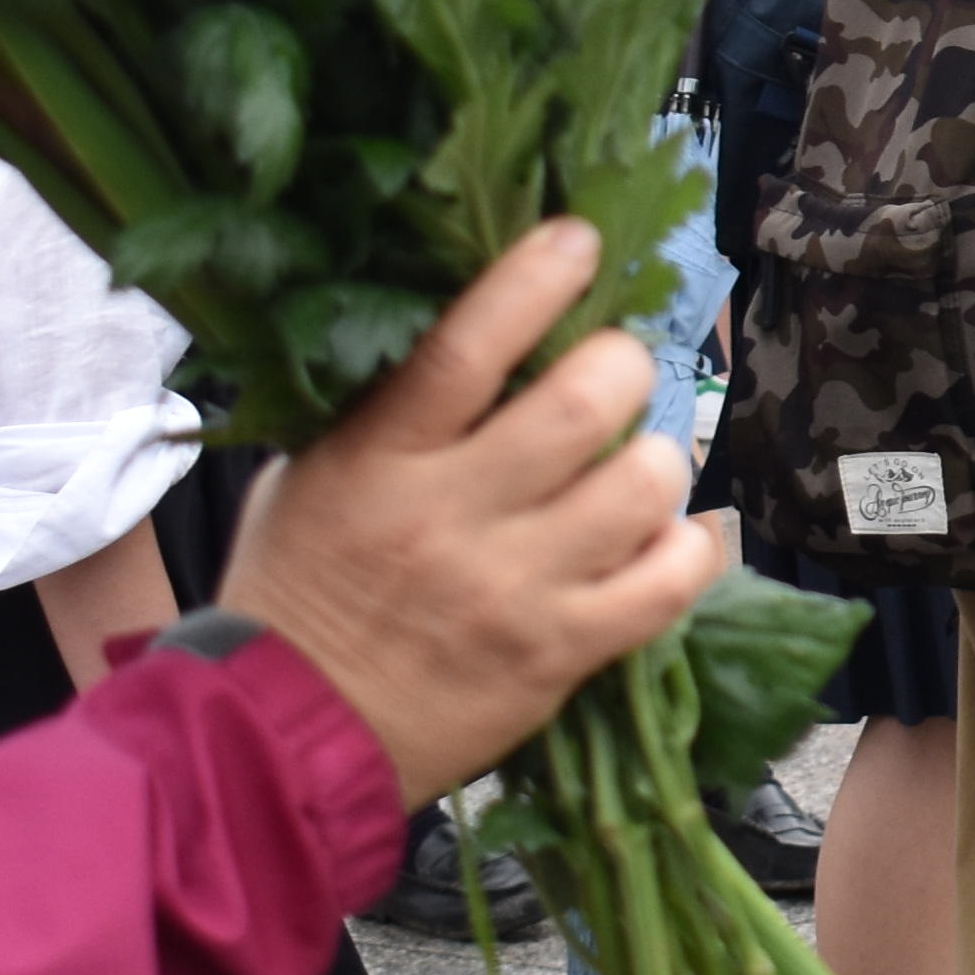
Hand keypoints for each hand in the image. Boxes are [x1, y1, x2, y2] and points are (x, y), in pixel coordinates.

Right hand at [222, 221, 724, 803]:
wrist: (285, 735)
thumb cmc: (299, 590)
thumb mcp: (310, 476)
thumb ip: (383, 412)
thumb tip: (475, 335)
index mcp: (379, 460)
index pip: (466, 348)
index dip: (533, 280)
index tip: (577, 239)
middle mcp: (452, 517)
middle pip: (579, 406)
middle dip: (620, 367)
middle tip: (616, 372)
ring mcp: (513, 590)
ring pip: (639, 489)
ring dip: (659, 460)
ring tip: (640, 465)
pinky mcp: (560, 655)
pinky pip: (666, 586)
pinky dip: (689, 550)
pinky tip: (674, 537)